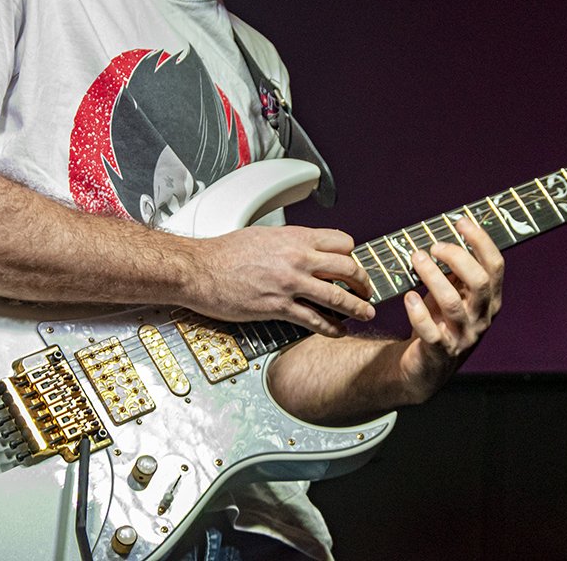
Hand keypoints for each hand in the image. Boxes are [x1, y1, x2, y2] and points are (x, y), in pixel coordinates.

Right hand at [185, 223, 375, 335]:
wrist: (200, 269)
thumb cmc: (225, 252)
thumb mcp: (264, 235)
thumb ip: (289, 242)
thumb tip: (303, 249)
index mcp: (295, 237)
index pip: (342, 241)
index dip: (352, 254)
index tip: (353, 263)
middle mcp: (298, 258)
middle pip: (348, 267)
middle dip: (362, 281)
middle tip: (366, 289)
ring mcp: (290, 284)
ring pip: (338, 296)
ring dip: (357, 307)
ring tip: (366, 313)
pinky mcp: (279, 308)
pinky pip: (315, 320)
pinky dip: (332, 328)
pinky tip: (338, 331)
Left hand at [397, 217, 503, 398]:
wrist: (425, 366)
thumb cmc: (440, 320)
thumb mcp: (455, 293)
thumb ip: (459, 269)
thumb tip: (453, 229)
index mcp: (490, 300)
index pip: (495, 266)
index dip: (481, 241)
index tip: (460, 222)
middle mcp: (481, 318)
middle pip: (480, 282)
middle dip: (457, 257)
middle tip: (433, 246)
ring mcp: (462, 337)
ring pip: (453, 304)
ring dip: (433, 277)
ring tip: (416, 259)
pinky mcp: (439, 352)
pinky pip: (431, 332)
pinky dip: (418, 312)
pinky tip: (409, 296)